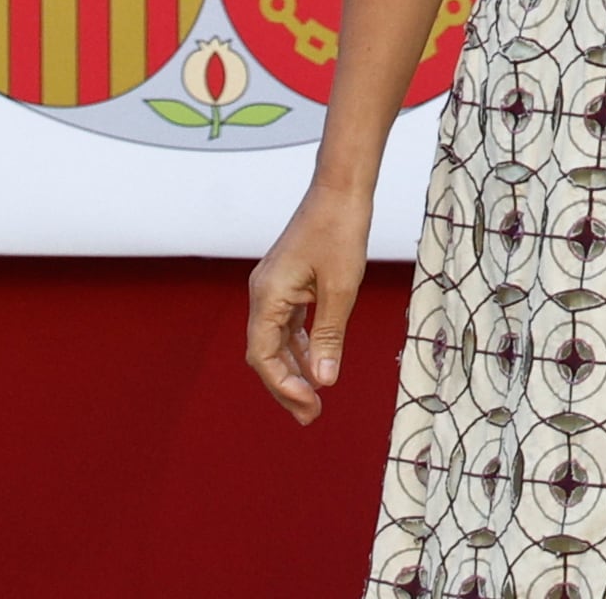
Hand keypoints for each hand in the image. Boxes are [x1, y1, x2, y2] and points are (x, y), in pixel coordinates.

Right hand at [246, 182, 371, 422]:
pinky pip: (287, 323)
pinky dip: (299, 345)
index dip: (284, 386)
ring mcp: (274, 288)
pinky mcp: (288, 282)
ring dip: (294, 368)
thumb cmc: (342, 231)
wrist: (341, 188)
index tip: (311, 405)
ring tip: (313, 399)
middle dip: (286, 385)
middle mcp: (263, 294)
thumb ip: (329, 335)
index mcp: (267, 297)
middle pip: (266, 353)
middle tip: (312, 416)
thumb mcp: (342, 288)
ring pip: (276, 340)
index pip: (264, 356)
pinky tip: (315, 363)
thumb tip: (323, 379)